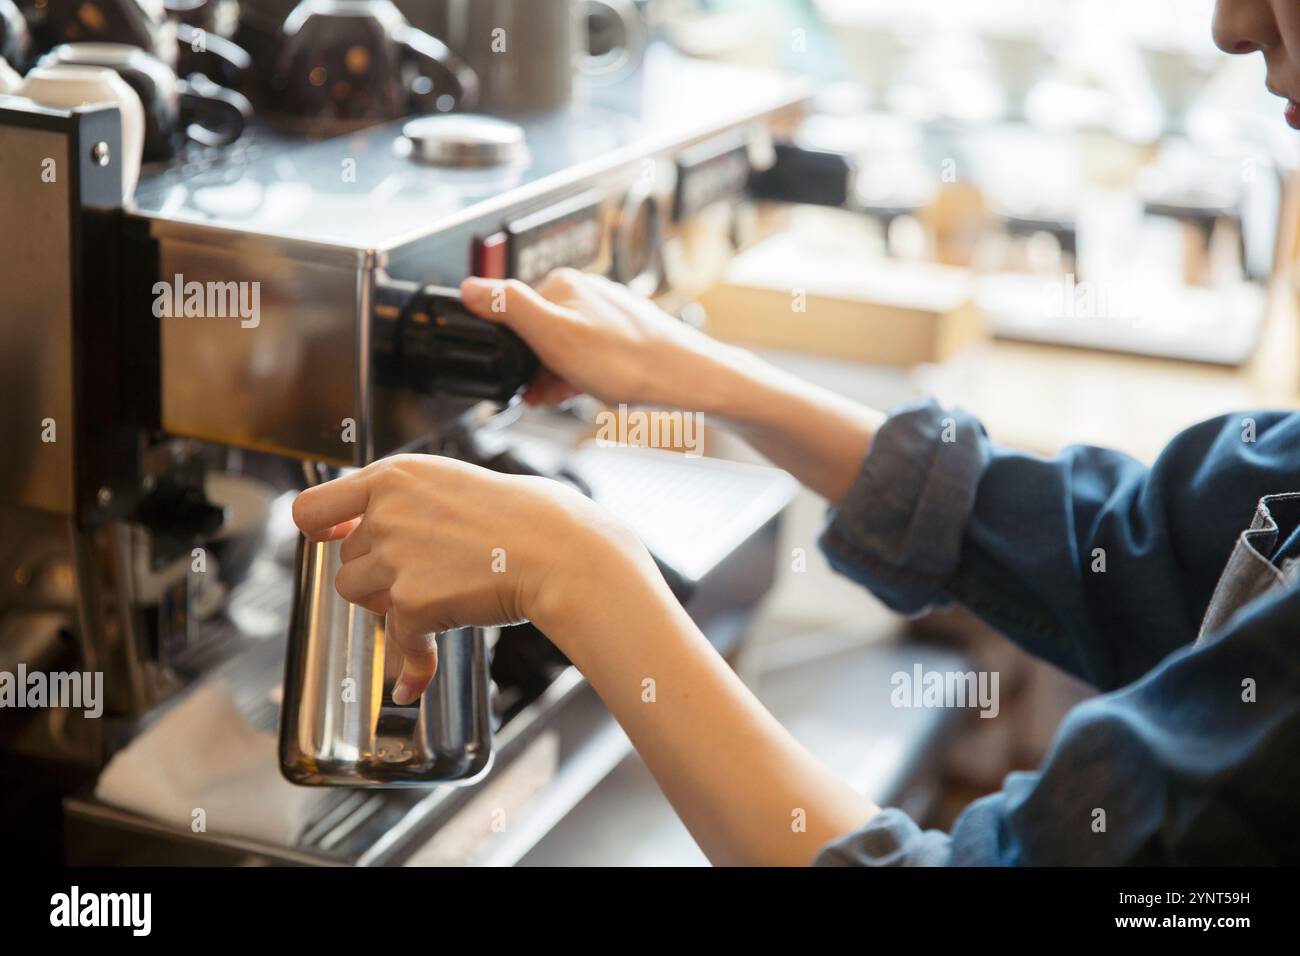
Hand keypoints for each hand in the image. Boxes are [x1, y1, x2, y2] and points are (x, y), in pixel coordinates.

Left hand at [291, 454, 636, 703]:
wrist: (560, 551)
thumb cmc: (528, 516)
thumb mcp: (455, 483)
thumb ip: (409, 503)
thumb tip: (374, 531)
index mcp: (394, 476)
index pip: (312, 505)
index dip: (319, 528)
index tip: (332, 538)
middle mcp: (386, 513)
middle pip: (345, 559)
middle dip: (377, 573)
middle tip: (426, 574)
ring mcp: (396, 558)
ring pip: (357, 595)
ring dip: (387, 604)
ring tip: (434, 601)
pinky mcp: (412, 602)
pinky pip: (398, 642)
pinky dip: (411, 665)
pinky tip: (414, 680)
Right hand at [459, 269, 733, 410]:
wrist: (687, 381)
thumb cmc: (627, 361)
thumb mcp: (554, 335)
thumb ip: (509, 307)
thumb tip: (470, 287)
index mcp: (562, 285)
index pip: (513, 315)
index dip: (512, 354)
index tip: (519, 381)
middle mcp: (584, 293)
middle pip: (537, 334)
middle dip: (535, 369)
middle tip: (543, 396)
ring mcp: (605, 314)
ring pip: (562, 349)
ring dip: (555, 377)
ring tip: (564, 397)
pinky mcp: (623, 335)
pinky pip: (586, 357)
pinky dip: (579, 378)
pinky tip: (585, 393)